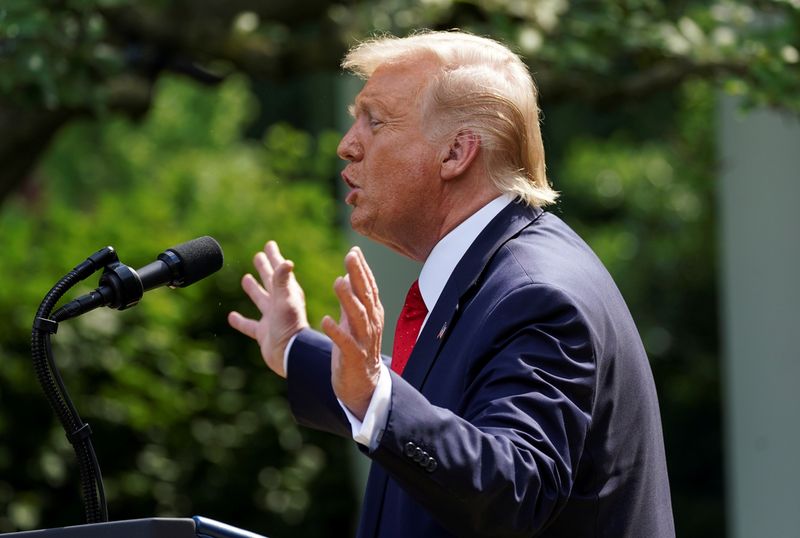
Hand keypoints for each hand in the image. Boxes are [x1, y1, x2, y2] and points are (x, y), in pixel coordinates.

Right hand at [228, 241, 308, 377]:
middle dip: (264, 268)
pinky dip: (240, 321)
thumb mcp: (286, 300)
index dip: (274, 257)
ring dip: (254, 289)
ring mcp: (271, 318)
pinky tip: (231, 316)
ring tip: (246, 278)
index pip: (279, 270)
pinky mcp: (263, 333)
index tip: (269, 244)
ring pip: (260, 299)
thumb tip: (286, 261)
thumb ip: (283, 281)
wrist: (290, 355)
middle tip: (258, 255)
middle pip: (270, 281)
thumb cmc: (290, 326)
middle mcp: (280, 304)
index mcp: (287, 293)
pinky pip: (249, 325)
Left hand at [321, 247, 383, 419]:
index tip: (354, 250)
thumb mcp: (354, 322)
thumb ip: (351, 300)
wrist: (363, 387)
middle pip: (366, 297)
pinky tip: (325, 320)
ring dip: (348, 299)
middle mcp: (371, 325)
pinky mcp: (354, 358)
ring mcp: (364, 342)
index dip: (362, 269)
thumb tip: (347, 275)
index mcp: (371, 315)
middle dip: (359, 276)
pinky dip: (336, 332)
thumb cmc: (357, 351)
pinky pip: (345, 343)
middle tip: (351, 256)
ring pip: (358, 317)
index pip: (368, 288)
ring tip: (338, 281)